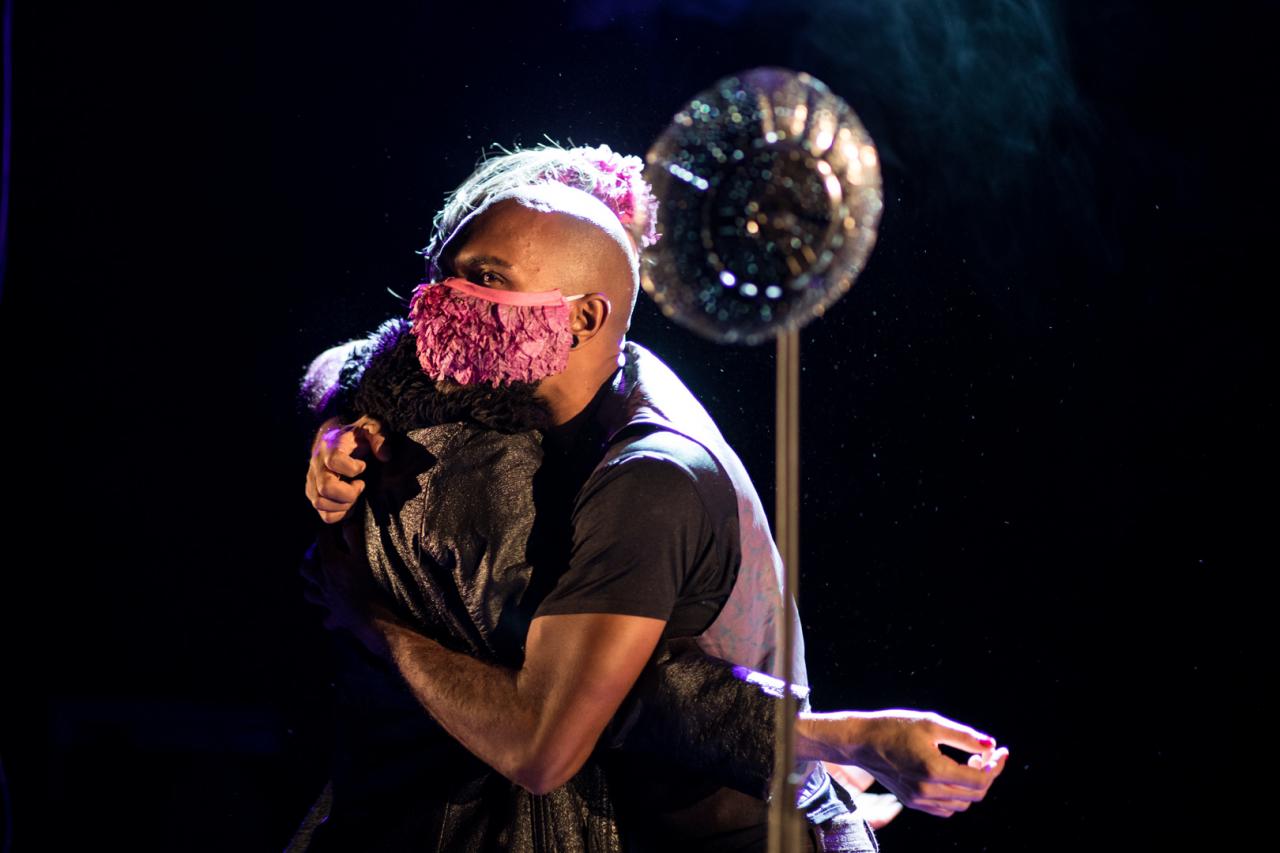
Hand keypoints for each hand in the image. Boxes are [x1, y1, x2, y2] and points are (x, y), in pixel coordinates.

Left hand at [299, 523, 391, 657]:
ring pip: (309, 593)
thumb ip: (353, 537)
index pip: (321, 540)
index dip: (325, 532)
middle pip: (305, 568)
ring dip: (312, 587)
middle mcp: (323, 581)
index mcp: (330, 563)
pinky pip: (327, 619)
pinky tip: (334, 611)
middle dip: (309, 560)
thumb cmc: (370, 584)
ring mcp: (327, 600)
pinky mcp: (335, 617)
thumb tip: (345, 523)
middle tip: (318, 556)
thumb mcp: (364, 555)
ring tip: (320, 582)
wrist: (374, 617)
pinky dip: (328, 614)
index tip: (332, 529)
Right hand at [305, 415, 391, 523]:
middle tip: (361, 485)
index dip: (353, 468)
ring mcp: (312, 481)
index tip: (364, 465)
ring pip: (320, 503)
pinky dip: (339, 514)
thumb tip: (385, 457)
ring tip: (355, 494)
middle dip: (349, 493)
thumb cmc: (357, 435)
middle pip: (325, 488)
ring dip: (343, 505)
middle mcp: (317, 465)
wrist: (337, 438)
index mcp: (330, 447)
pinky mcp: (314, 494)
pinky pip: (323, 515)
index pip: (334, 461)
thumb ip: (380, 437)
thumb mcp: (372, 427)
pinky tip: (350, 503)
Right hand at [805, 710, 1008, 817]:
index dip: (996, 766)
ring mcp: (918, 799)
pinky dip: (957, 796)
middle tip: (985, 754)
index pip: (980, 780)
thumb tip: (992, 745)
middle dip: (987, 775)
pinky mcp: (912, 801)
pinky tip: (953, 775)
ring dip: (972, 786)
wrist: (860, 741)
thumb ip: (965, 737)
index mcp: (934, 769)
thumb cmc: (894, 726)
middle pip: (974, 794)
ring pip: (961, 804)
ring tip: (968, 762)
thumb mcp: (931, 723)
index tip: (1000, 750)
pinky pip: (945, 809)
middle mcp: (927, 790)